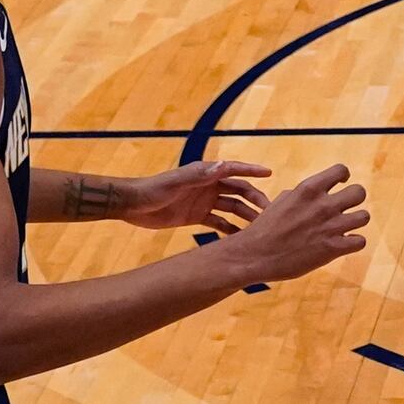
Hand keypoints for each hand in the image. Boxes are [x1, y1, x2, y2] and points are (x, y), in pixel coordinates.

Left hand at [120, 160, 271, 233]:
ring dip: (245, 215)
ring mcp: (204, 201)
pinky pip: (218, 222)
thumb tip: (223, 165)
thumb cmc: (153, 189)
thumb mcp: (176, 181)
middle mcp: (209, 186)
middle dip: (254, 198)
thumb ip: (199, 174)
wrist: (133, 205)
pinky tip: (238, 238)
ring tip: (259, 228)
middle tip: (268, 211)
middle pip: (238, 191)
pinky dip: (229, 228)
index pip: (234, 170)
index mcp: (206, 173)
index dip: (252, 170)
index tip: (269, 173)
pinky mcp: (196, 216)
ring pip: (231, 208)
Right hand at [223, 163, 368, 283]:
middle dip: (354, 200)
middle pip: (359, 192)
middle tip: (344, 208)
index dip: (343, 177)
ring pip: (364, 216)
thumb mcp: (281, 201)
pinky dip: (354, 243)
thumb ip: (302, 194)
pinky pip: (360, 241)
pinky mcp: (332, 248)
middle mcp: (322, 204)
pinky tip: (343, 244)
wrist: (253, 256)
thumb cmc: (264, 228)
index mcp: (309, 189)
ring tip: (345, 227)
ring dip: (356, 222)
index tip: (340, 185)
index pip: (341, 170)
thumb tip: (316, 190)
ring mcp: (329, 226)